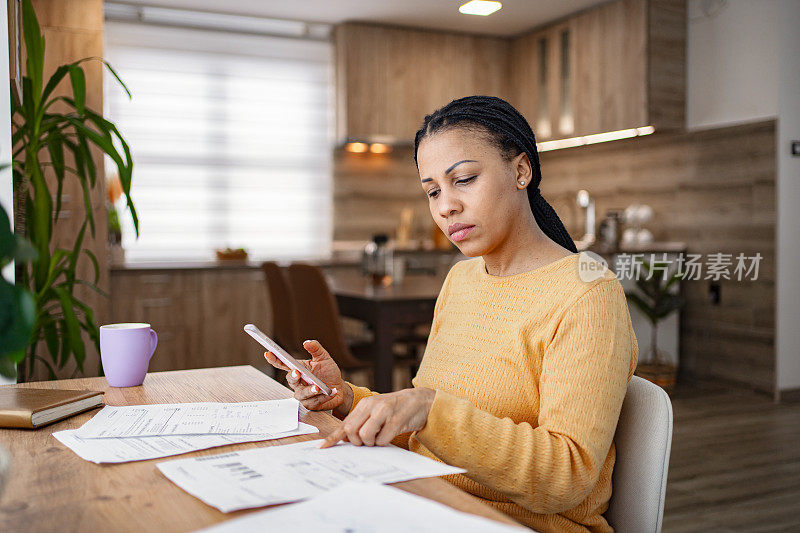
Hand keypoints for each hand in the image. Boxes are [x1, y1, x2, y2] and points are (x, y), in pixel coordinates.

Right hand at [263, 340, 351, 413]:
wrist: (339, 388)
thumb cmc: (329, 372)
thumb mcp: (324, 358)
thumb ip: (316, 349)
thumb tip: (307, 342)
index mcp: (299, 369)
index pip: (283, 364)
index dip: (274, 359)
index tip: (268, 353)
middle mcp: (298, 382)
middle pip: (290, 380)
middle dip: (293, 376)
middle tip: (297, 372)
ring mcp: (303, 394)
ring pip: (301, 394)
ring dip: (309, 390)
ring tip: (318, 387)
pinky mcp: (310, 404)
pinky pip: (314, 401)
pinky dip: (323, 396)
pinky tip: (331, 392)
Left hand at [320, 387, 435, 447]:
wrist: (420, 401)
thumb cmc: (395, 409)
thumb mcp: (376, 412)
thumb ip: (361, 422)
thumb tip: (344, 439)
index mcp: (365, 404)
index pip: (345, 423)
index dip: (333, 437)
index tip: (322, 447)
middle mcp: (373, 406)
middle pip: (351, 431)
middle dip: (357, 442)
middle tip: (366, 441)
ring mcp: (385, 412)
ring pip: (365, 436)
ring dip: (371, 443)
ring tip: (380, 436)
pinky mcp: (396, 420)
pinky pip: (382, 439)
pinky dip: (384, 442)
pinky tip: (390, 434)